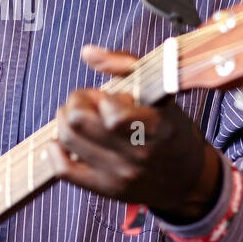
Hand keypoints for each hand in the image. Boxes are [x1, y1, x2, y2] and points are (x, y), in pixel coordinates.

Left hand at [47, 44, 222, 223]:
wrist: (187, 181)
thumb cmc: (172, 131)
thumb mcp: (162, 94)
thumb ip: (126, 64)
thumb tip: (87, 52)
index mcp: (158, 129)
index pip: (113, 114)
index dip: (104, 98)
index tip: (112, 97)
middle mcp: (138, 155)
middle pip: (79, 120)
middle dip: (78, 100)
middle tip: (90, 102)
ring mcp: (120, 175)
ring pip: (68, 138)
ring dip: (66, 119)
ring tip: (79, 117)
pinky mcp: (105, 189)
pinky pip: (63, 170)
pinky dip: (55, 149)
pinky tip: (64, 140)